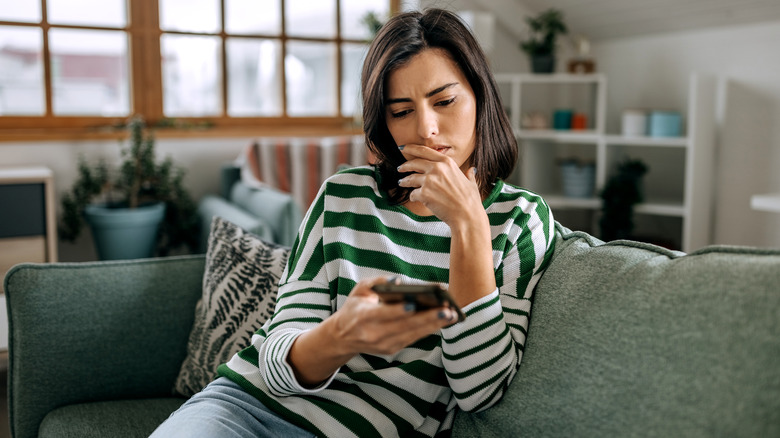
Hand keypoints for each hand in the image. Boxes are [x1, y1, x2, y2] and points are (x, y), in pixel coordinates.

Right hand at [328, 276, 457, 356]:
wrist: (343, 337)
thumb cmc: (355, 307)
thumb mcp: (360, 290)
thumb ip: (378, 282)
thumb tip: (399, 280)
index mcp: (362, 317)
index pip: (383, 315)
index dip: (398, 311)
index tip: (414, 304)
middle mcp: (373, 334)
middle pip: (404, 327)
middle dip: (427, 319)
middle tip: (447, 310)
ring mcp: (383, 345)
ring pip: (412, 335)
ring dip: (433, 326)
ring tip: (451, 315)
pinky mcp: (391, 350)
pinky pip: (413, 339)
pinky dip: (428, 330)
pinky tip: (442, 321)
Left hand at [397, 144, 482, 226]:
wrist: (467, 216)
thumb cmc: (470, 201)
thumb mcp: (471, 183)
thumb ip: (468, 174)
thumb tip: (472, 170)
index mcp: (447, 162)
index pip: (425, 150)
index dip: (412, 148)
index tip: (404, 148)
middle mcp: (437, 168)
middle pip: (414, 163)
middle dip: (404, 165)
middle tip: (400, 168)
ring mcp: (429, 180)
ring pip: (410, 178)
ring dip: (404, 181)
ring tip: (401, 183)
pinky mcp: (424, 193)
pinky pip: (413, 194)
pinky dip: (413, 196)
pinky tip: (415, 198)